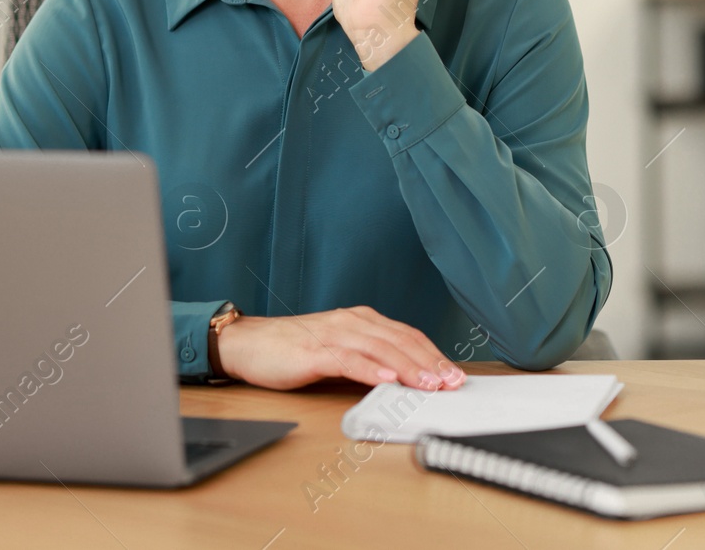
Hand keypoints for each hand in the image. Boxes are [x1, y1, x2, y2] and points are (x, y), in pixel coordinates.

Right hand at [215, 305, 467, 391]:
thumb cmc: (294, 350)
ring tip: (429, 384)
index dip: (434, 354)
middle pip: (401, 340)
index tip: (455, 375)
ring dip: (408, 367)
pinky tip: (386, 379)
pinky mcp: (314, 352)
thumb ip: (369, 358)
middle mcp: (352, 322)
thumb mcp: (339, 350)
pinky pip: (347, 359)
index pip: (408, 336)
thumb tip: (404, 380)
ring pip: (380, 349)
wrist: (249, 344)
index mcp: (362, 320)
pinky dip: (370, 369)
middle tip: (452, 383)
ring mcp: (333, 335)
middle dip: (430, 363)